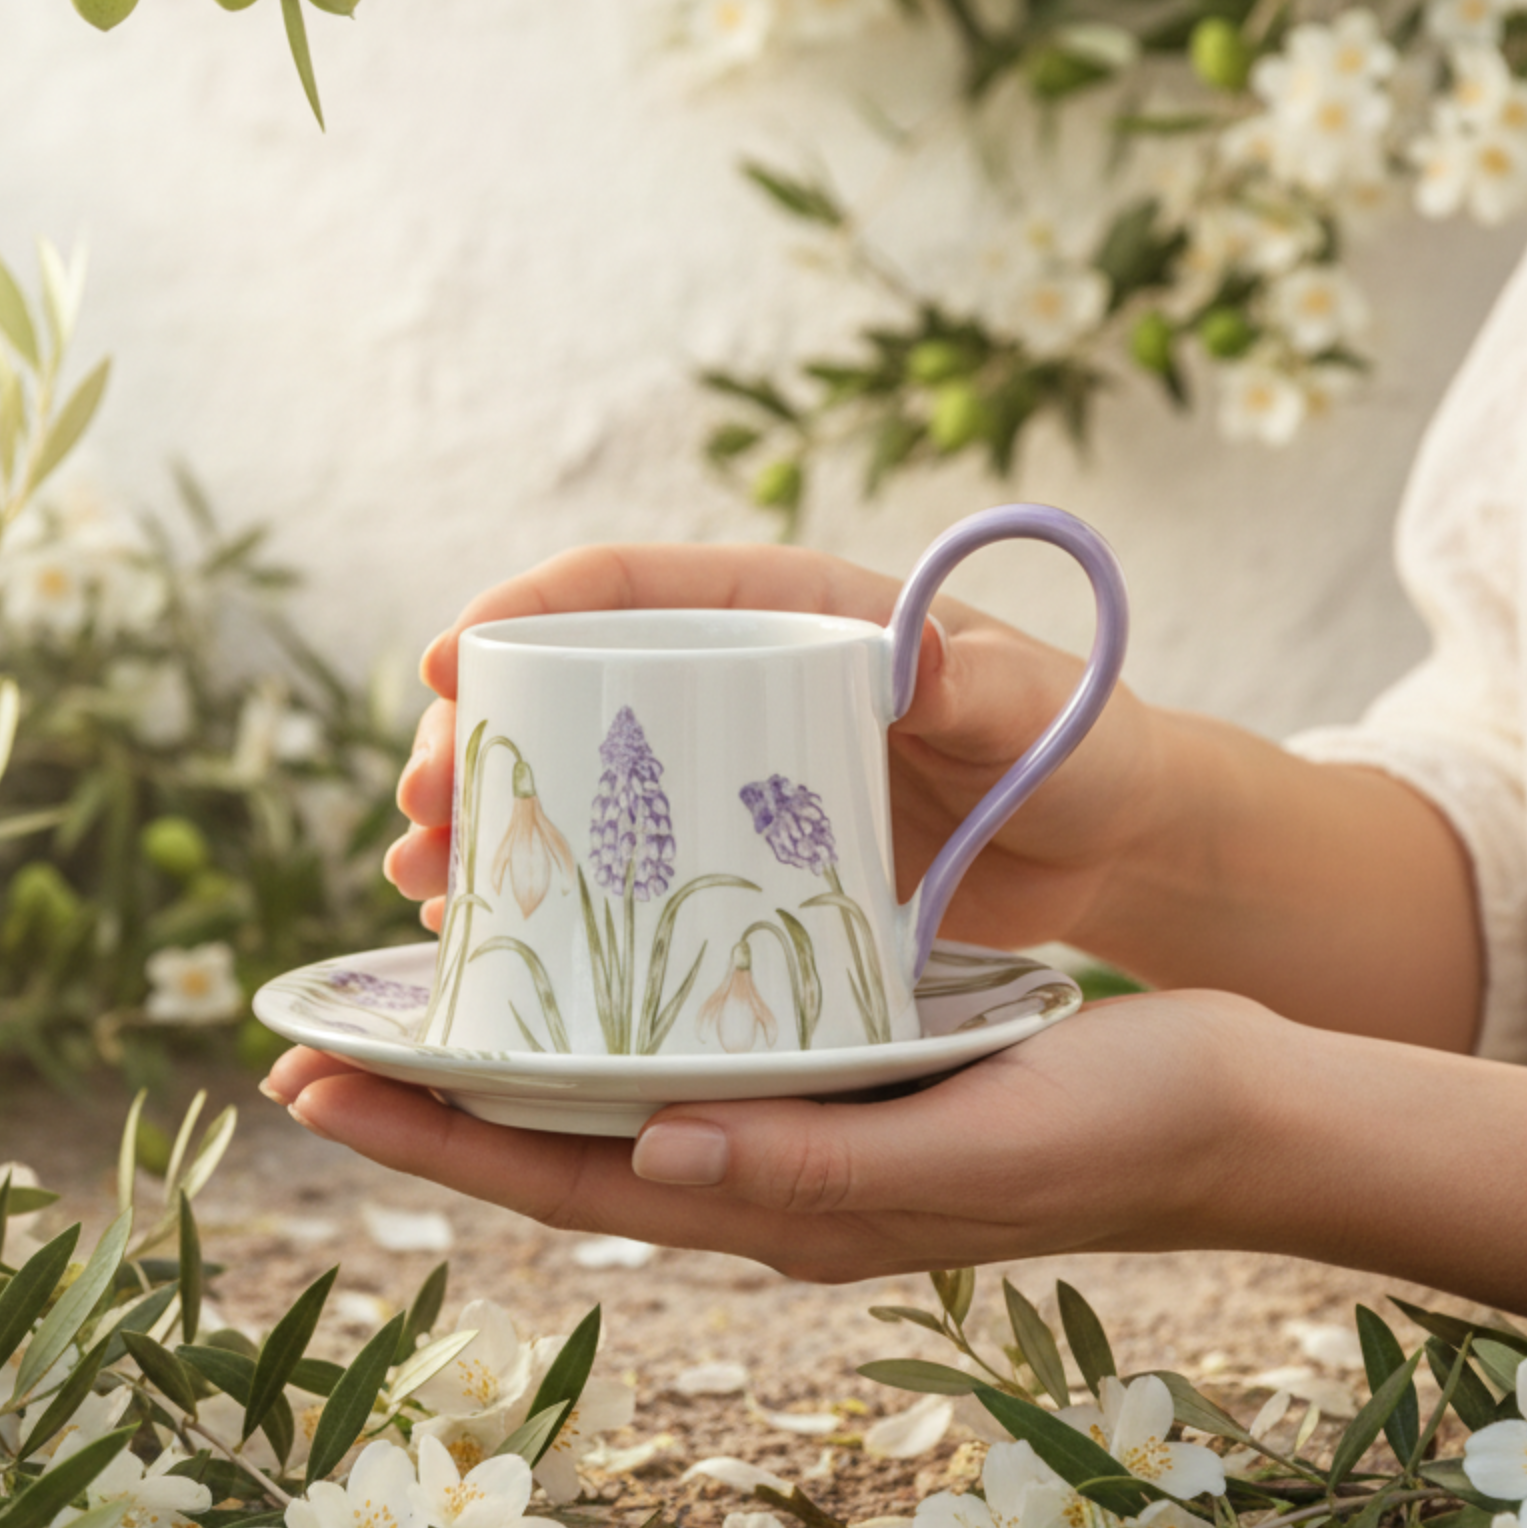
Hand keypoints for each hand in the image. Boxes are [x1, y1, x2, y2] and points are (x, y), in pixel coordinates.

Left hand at [262, 990, 1265, 1282]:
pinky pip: (691, 1060)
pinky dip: (611, 1024)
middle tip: (315, 1042)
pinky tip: (587, 972)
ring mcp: (804, 1135)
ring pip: (615, 1104)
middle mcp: (771, 1181)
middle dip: (432, 1103)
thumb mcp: (969, 1143)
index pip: (564, 1180)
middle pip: (561, 1147)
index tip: (311, 1080)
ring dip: (509, 1062)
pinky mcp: (845, 1081)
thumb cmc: (1117, 1125)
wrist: (1231, 1111)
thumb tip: (643, 1163)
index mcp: (785, 1208)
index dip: (429, 1137)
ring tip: (420, 996)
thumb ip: (811, 1165)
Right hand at [383, 542, 1172, 952]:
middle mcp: (737, 679)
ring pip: (572, 778)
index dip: (518, 611)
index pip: (622, 586)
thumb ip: (970, 686)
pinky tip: (493, 940)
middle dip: (471, 737)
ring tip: (424, 883)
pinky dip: (548, 889)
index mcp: (784, 612)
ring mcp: (729, 768)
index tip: (442, 663)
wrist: (1109, 838)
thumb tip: (900, 655)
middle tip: (418, 810)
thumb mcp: (1029, 711)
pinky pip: (619, 859)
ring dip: (488, 822)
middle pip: (564, 686)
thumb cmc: (1081, 746)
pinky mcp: (741, 849)